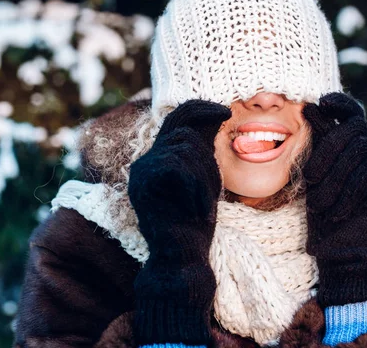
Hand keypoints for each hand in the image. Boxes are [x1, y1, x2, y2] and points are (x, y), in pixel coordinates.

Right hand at [128, 100, 230, 345]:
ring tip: (203, 203)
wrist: (182, 257)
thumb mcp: (205, 178)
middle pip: (179, 128)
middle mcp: (146, 163)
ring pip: (183, 146)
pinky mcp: (144, 184)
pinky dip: (196, 188)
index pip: (175, 120)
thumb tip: (214, 114)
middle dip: (204, 133)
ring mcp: (142, 173)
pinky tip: (196, 208)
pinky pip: (179, 167)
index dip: (199, 108)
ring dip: (203, 174)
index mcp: (159, 160)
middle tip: (220, 151)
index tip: (225, 112)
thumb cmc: (196, 222)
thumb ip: (203, 149)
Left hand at [302, 93, 366, 306]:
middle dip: (326, 151)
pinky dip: (348, 190)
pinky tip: (337, 212)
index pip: (352, 114)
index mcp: (350, 147)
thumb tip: (311, 106)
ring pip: (359, 148)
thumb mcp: (313, 174)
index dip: (340, 103)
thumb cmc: (323, 213)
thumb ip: (317, 143)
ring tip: (319, 205)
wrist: (341, 251)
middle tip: (310, 180)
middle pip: (353, 128)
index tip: (321, 103)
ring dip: (333, 177)